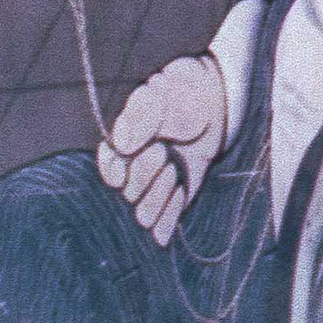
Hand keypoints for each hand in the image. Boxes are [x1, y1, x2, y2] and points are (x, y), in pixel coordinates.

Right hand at [96, 54, 227, 245]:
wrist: (215, 105)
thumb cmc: (182, 96)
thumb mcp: (160, 96)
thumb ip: (140, 118)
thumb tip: (122, 146)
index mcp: (122, 146)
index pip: (107, 168)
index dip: (112, 168)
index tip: (128, 157)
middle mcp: (134, 172)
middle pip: (127, 191)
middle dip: (143, 173)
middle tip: (162, 150)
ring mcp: (154, 190)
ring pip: (142, 214)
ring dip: (157, 195)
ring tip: (173, 171)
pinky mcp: (173, 203)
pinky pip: (163, 226)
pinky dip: (170, 214)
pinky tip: (181, 190)